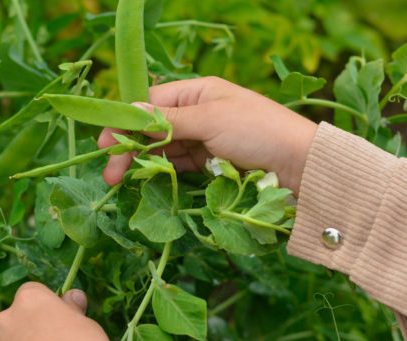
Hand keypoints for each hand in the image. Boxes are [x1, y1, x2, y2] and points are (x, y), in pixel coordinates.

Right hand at [98, 76, 317, 196]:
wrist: (301, 167)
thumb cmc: (258, 132)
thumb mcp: (210, 120)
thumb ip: (167, 118)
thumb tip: (127, 110)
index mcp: (199, 91)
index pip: (151, 103)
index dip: (126, 122)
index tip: (106, 144)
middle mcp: (199, 113)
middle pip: (153, 128)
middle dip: (130, 149)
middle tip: (111, 176)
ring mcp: (205, 140)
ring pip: (164, 150)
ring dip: (143, 163)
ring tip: (122, 182)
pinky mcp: (212, 164)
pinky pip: (180, 167)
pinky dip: (163, 173)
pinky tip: (148, 183)